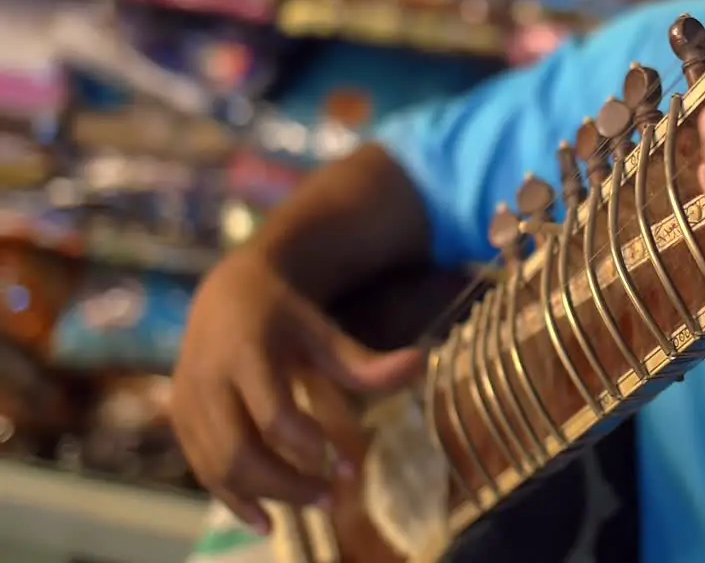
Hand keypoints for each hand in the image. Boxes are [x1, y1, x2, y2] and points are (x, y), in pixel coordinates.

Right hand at [172, 250, 423, 532]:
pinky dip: (232, 498)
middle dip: (285, 485)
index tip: (347, 463)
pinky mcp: (177, 416)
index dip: (309, 445)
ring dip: (264, 497)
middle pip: (238, 452)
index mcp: (245, 351)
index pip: (273, 414)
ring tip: (312, 506)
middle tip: (332, 499)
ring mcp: (186, 400)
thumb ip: (363, 360)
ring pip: (217, 468)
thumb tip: (421, 364)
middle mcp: (207, 378)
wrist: (228, 290)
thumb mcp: (323, 330)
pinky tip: (266, 520)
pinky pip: (201, 468)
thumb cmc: (285, 314)